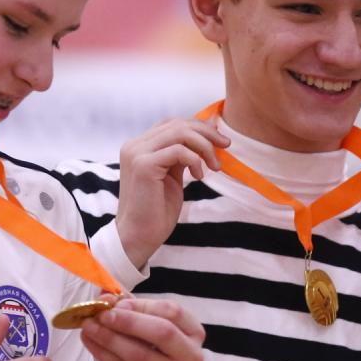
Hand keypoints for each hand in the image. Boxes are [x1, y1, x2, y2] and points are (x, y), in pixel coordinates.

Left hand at [81, 294, 204, 360]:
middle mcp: (192, 357)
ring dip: (110, 337)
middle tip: (102, 314)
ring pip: (141, 354)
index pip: (173, 311)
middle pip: (163, 332)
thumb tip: (106, 295)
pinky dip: (103, 353)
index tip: (116, 303)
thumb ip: (125, 306)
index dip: (142, 305)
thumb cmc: (138, 351)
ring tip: (89, 326)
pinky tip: (89, 341)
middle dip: (129, 321)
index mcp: (193, 332)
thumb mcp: (135, 324)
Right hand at [115, 119, 228, 267]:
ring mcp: (137, 154)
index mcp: (139, 146)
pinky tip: (198, 176)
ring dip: (204, 147)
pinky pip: (179, 151)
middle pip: (178, 124)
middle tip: (226, 146)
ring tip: (215, 166)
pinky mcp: (143, 165)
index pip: (172, 124)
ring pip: (179, 133)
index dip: (199, 127)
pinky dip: (195, 160)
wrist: (139, 237)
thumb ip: (182, 154)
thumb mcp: (172, 176)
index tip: (220, 140)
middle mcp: (135, 145)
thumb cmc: (156, 211)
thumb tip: (206, 133)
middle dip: (207, 133)